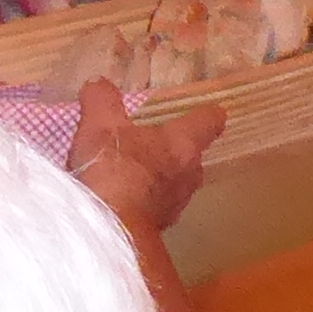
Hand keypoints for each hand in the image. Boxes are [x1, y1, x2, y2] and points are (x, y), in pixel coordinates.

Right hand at [68, 88, 224, 243]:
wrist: (111, 229)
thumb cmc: (113, 169)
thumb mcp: (100, 126)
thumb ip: (101, 101)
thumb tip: (98, 82)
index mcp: (182, 144)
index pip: (207, 122)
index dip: (209, 115)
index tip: (214, 111)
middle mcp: (188, 175)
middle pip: (193, 157)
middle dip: (178, 151)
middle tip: (159, 143)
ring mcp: (175, 205)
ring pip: (176, 185)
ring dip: (161, 179)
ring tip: (138, 174)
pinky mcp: (158, 228)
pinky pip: (156, 208)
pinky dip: (145, 202)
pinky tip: (124, 201)